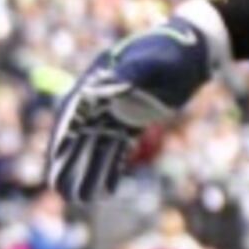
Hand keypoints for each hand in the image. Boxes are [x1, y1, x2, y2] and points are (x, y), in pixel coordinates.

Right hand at [43, 5, 225, 204]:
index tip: (53, 162)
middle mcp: (101, 98)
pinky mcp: (132, 120)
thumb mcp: (151, 63)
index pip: (73, 114)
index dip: (62, 139)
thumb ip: (126, 76)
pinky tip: (109, 190)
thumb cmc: (172, 52)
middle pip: (79, 135)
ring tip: (80, 199)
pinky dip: (112, 167)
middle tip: (60, 191)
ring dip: (88, 172)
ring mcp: (116, 110)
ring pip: (97, 146)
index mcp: (96, 80)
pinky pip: (117, 148)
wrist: (195, 49)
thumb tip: (95, 91)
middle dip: (69, 164)